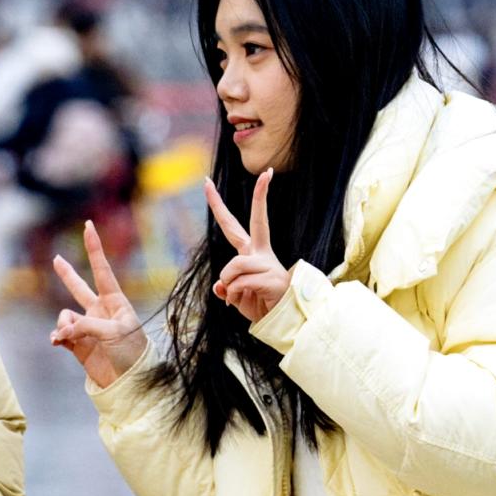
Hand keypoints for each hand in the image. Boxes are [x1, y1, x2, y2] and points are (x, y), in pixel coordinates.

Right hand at [50, 222, 146, 388]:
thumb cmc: (132, 353)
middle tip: (56, 259)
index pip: (101, 269)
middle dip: (67, 275)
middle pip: (79, 287)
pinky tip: (58, 342)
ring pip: (65, 316)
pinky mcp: (78, 345)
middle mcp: (99, 312)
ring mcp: (88, 328)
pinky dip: (57, 336)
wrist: (130, 383)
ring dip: (64, 324)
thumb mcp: (114, 332)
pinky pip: (60, 334)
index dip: (94, 248)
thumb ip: (87, 325)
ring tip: (69, 336)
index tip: (88, 226)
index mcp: (114, 302)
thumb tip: (63, 330)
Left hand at [206, 172, 292, 326]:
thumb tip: (220, 286)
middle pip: (251, 223)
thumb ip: (226, 287)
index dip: (219, 206)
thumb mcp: (237, 296)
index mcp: (252, 253)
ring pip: (233, 266)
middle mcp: (260, 253)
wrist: (285, 321)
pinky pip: (238, 283)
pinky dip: (235, 296)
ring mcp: (267, 264)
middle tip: (250, 174)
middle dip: (259, 196)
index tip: (210, 181)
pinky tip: (248, 302)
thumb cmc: (261, 305)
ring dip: (229, 284)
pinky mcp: (270, 277)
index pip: (234, 226)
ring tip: (239, 296)